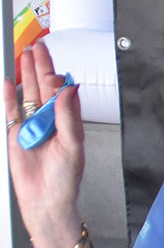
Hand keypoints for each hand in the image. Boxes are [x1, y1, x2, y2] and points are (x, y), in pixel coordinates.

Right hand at [4, 41, 85, 247]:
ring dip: (25, 75)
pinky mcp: (15, 135)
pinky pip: (10, 111)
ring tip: (24, 55)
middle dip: (40, 66)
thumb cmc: (65, 179)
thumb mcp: (73, 145)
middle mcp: (50, 121)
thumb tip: (70, 90)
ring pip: (27, 94)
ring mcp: (31, 126)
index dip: (57, 76)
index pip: (62, 92)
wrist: (46, 201)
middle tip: (37, 46)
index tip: (53, 64)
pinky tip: (6, 81)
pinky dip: (7, 96)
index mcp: (67, 121)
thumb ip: (69, 116)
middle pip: (43, 87)